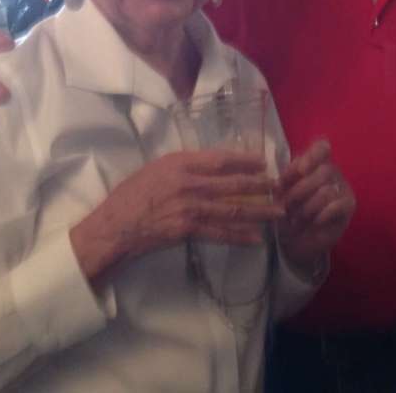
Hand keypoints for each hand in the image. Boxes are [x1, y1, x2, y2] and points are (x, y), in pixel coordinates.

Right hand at [71, 150, 284, 284]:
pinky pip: (220, 232)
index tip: (263, 162)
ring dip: (259, 212)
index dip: (245, 160)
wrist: (114, 227)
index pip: (220, 159)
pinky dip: (240, 235)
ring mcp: (189, 207)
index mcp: (180, 163)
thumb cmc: (132, 195)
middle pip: (233, 184)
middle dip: (260, 187)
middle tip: (281, 188)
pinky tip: (256, 238)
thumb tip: (212, 166)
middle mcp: (188, 183)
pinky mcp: (187, 229)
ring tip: (279, 213)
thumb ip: (185, 166)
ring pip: (232, 208)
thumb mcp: (157, 168)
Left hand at [276, 140, 354, 278]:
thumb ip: (282, 184)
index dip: (313, 155)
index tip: (300, 170)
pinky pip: (337, 205)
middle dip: (301, 189)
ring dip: (308, 206)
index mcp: (313, 163)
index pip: (322, 147)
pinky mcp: (348, 204)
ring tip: (297, 218)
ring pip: (327, 190)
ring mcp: (343, 186)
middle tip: (287, 205)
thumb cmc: (287, 213)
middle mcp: (331, 171)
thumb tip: (279, 183)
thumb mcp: (280, 195)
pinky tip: (314, 221)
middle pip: (324, 170)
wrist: (298, 240)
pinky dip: (322, 214)